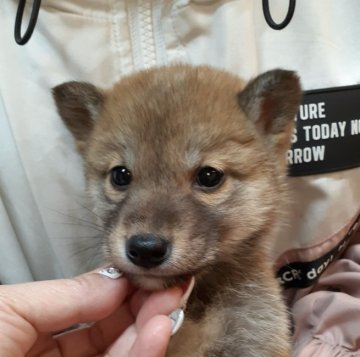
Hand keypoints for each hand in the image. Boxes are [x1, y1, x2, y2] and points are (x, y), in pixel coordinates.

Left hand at [0, 268, 182, 356]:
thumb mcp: (10, 309)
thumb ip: (69, 294)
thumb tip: (117, 280)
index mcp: (36, 334)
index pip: (91, 307)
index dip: (122, 288)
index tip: (146, 270)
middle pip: (113, 330)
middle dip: (145, 304)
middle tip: (170, 283)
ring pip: (123, 355)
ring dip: (151, 328)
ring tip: (170, 302)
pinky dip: (144, 353)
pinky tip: (158, 330)